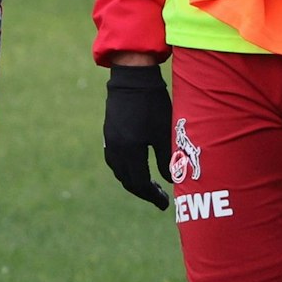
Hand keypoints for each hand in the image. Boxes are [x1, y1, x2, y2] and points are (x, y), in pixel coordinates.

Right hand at [103, 64, 172, 208]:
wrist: (132, 77)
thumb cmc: (153, 103)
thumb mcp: (164, 132)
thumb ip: (167, 158)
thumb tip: (172, 180)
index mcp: (130, 151)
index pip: (139, 183)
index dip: (152, 196)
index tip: (165, 204)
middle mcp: (116, 150)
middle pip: (128, 180)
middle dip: (144, 191)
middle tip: (160, 197)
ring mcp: (109, 141)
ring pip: (119, 171)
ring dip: (134, 181)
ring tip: (150, 184)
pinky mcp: (109, 133)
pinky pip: (115, 160)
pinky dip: (126, 169)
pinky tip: (136, 166)